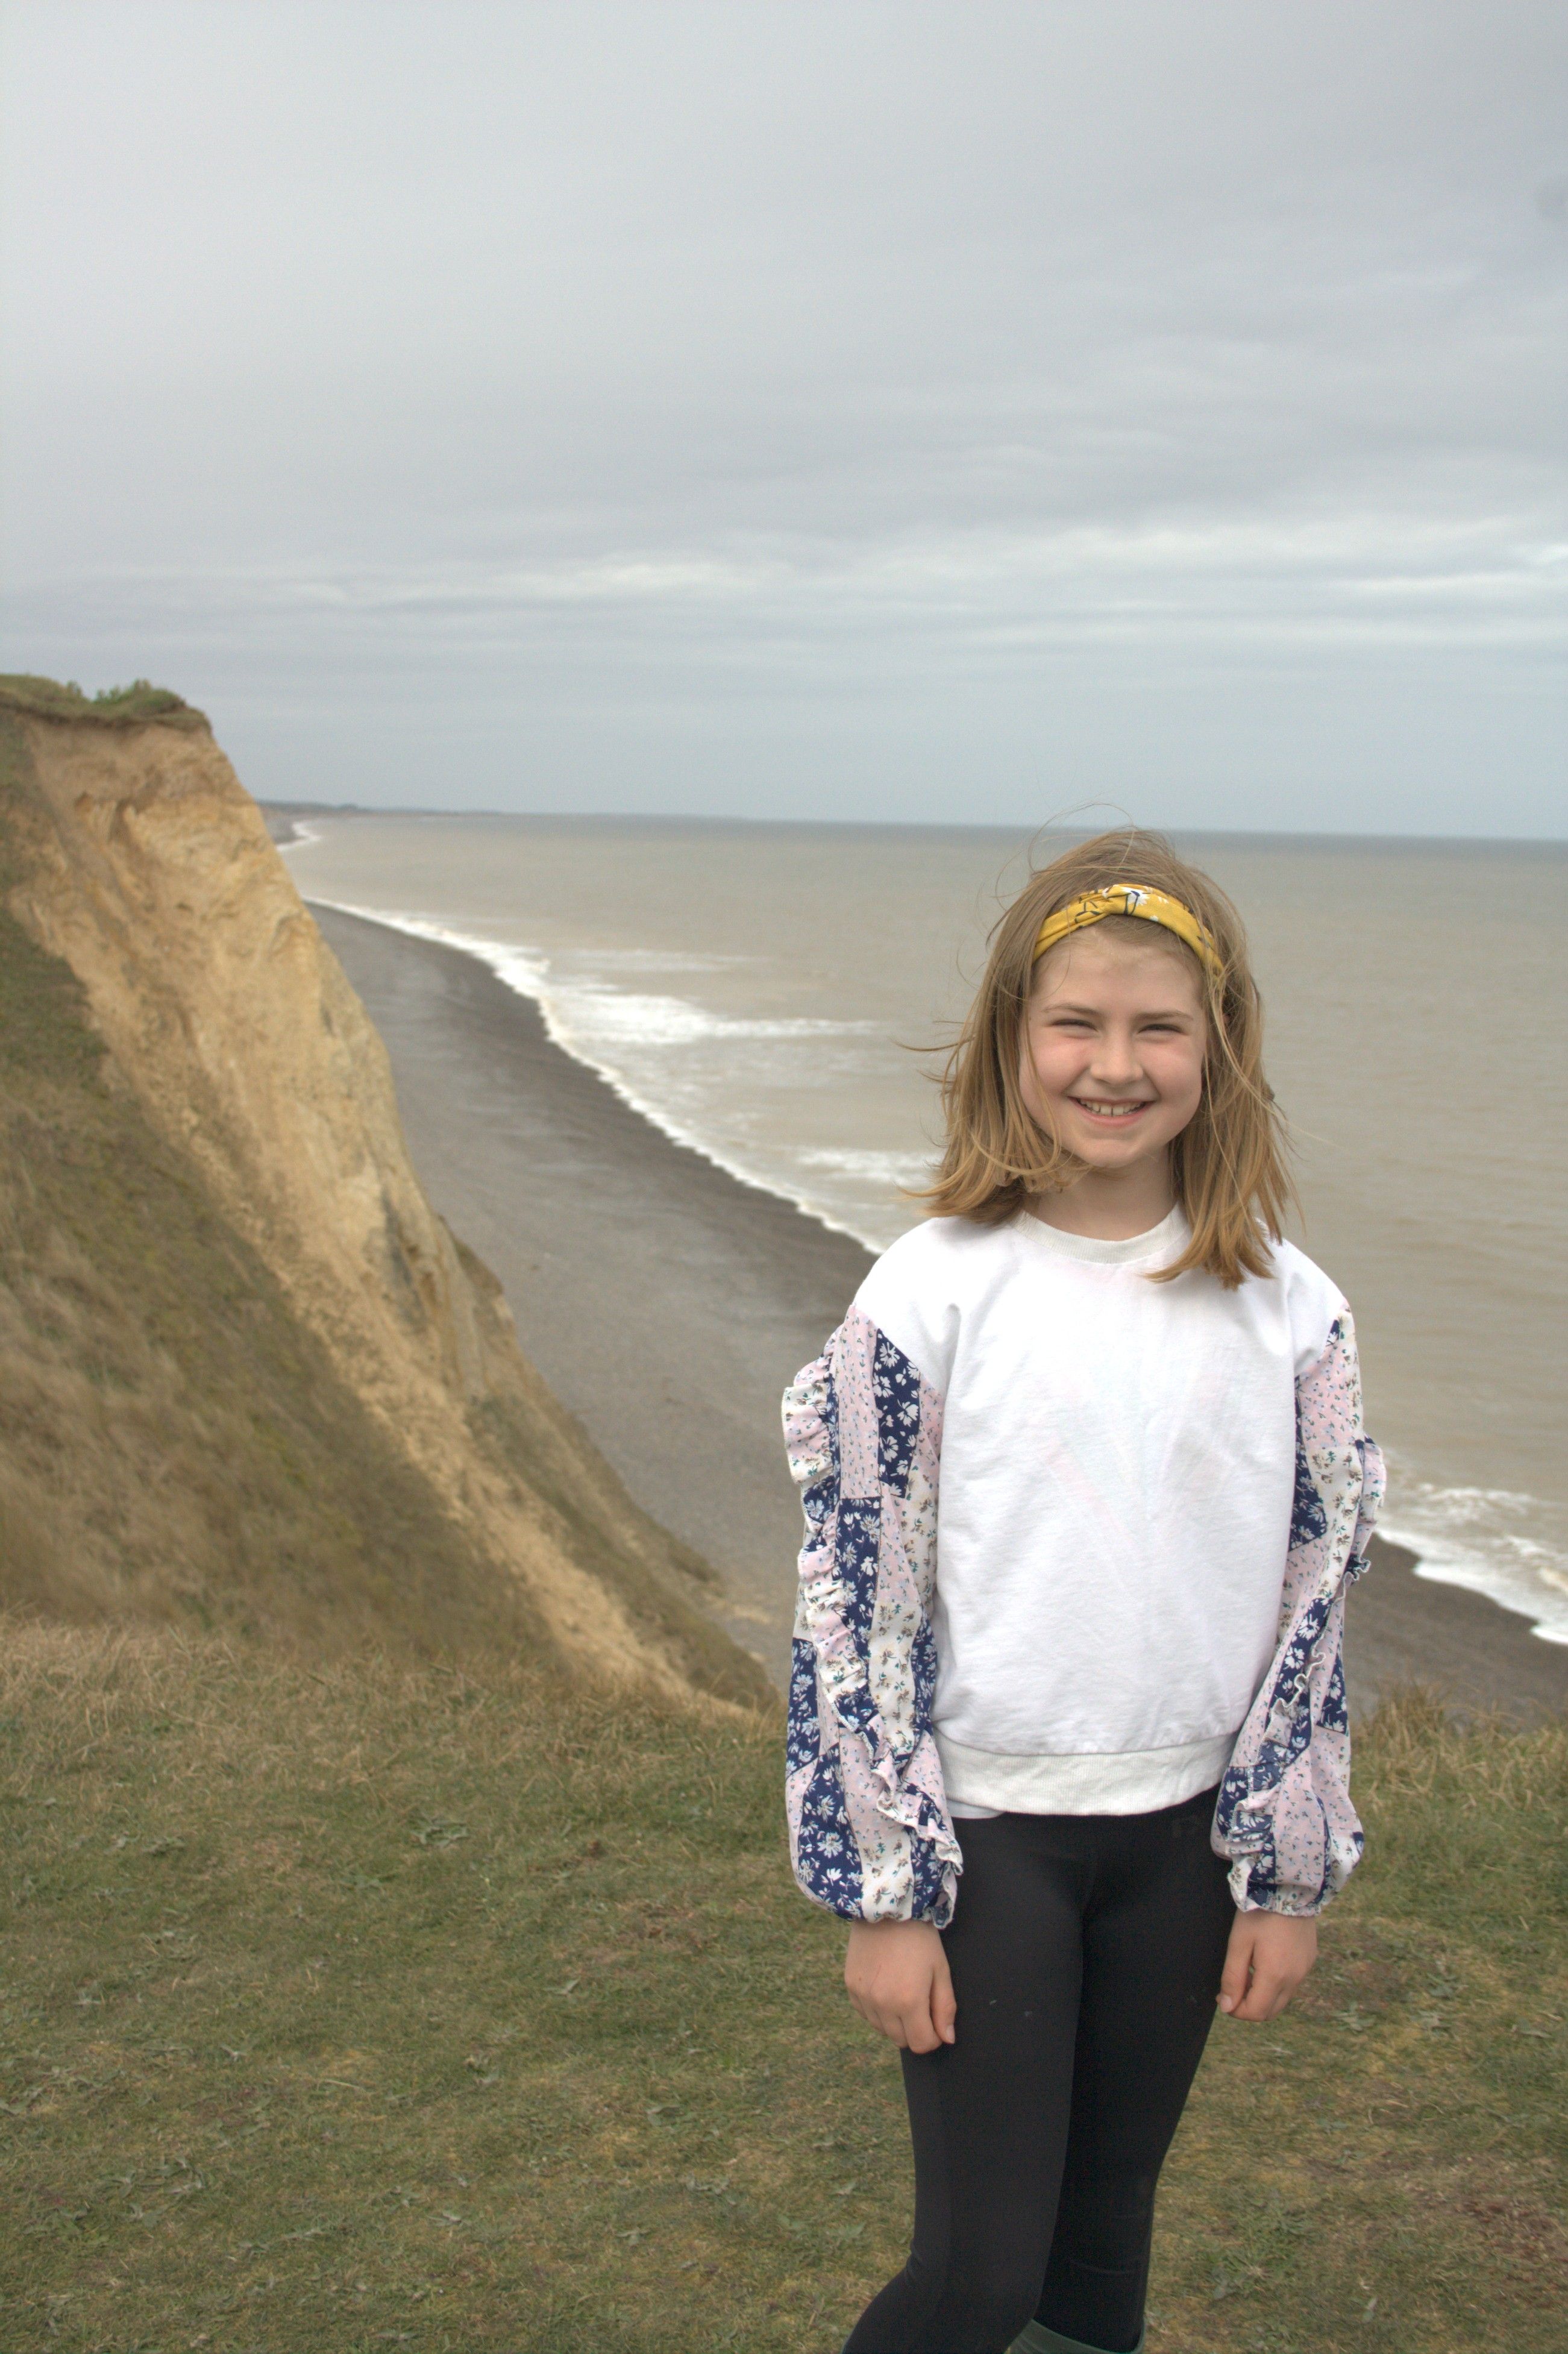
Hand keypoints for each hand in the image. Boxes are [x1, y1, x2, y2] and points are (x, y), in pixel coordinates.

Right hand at [844, 1918, 955, 2053]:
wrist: (885, 1908)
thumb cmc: (919, 1938)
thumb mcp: (940, 1969)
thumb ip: (945, 2008)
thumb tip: (947, 2039)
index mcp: (909, 2001)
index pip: (921, 2045)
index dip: (933, 2037)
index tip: (935, 2021)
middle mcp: (883, 2004)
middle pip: (901, 2040)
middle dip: (915, 2029)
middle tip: (920, 2002)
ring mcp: (864, 1997)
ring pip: (883, 2030)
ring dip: (895, 2021)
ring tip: (902, 1991)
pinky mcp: (851, 1988)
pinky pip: (866, 2014)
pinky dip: (877, 2009)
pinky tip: (885, 1986)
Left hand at [1218, 1909, 1317, 2022]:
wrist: (1289, 1887)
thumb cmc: (1259, 1913)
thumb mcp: (1238, 1943)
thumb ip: (1232, 1977)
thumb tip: (1227, 2006)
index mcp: (1275, 1976)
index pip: (1256, 2012)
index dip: (1236, 2010)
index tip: (1222, 1997)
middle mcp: (1294, 1979)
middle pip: (1270, 2011)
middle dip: (1249, 2007)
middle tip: (1232, 1988)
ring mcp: (1304, 1970)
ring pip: (1282, 1999)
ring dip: (1263, 1996)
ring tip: (1247, 1973)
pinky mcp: (1309, 1960)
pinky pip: (1292, 1984)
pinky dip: (1276, 1985)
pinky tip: (1264, 1964)